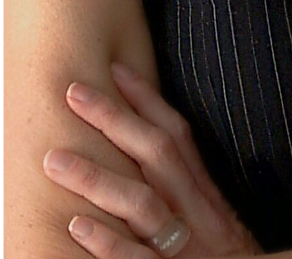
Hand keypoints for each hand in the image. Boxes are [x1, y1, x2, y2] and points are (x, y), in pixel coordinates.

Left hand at [43, 62, 262, 257]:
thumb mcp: (217, 225)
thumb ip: (189, 196)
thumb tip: (150, 156)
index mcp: (207, 198)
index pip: (178, 137)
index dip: (147, 101)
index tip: (115, 70)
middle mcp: (198, 216)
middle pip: (157, 156)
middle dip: (115, 119)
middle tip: (73, 92)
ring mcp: (184, 249)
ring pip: (143, 204)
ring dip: (97, 178)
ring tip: (54, 159)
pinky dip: (109, 243)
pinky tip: (77, 225)